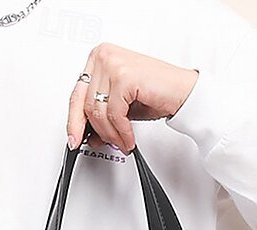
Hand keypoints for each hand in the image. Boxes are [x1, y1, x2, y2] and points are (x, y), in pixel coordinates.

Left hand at [67, 43, 198, 154]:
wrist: (183, 91)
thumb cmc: (155, 93)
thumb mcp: (120, 106)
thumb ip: (101, 116)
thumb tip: (84, 135)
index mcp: (99, 58)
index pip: (76, 94)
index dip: (73, 121)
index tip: (73, 139)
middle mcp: (104, 56)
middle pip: (85, 104)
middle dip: (96, 131)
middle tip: (104, 144)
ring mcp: (113, 64)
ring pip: (99, 112)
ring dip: (111, 135)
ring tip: (122, 142)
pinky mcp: (124, 76)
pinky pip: (115, 114)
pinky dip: (122, 132)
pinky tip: (128, 138)